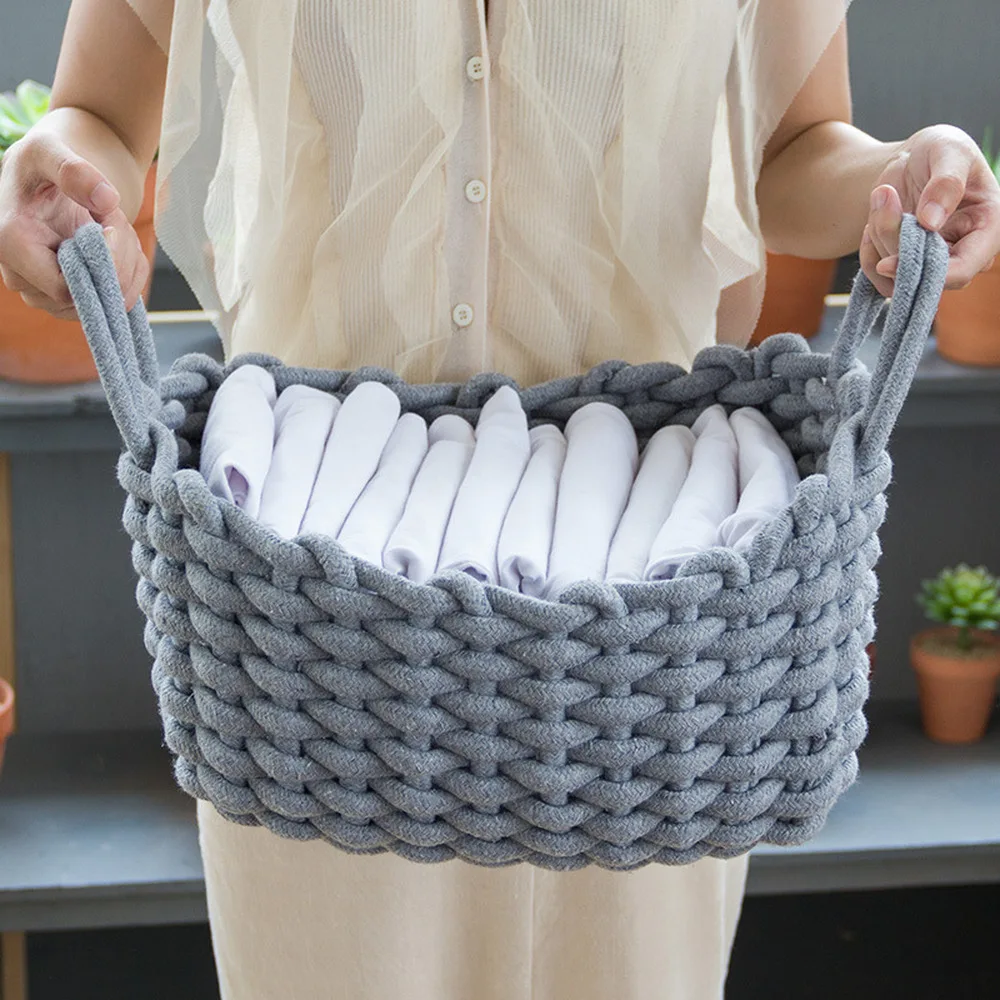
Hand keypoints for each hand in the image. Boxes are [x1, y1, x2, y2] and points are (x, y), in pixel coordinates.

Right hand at [0, 130, 147, 317]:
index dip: (100, 266)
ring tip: (113, 225)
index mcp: (11, 245)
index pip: (64, 289)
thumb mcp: (50, 150)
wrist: (50, 178)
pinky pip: (114, 300)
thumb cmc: (43, 163)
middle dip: (118, 260)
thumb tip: (106, 199)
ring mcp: (45, 294)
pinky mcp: (70, 298)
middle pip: (89, 297)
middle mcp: (22, 278)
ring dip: (126, 265)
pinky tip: (121, 243)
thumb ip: (73, 171)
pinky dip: (130, 273)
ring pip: (106, 302)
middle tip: (115, 219)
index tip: (110, 225)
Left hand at [861, 124, 999, 295]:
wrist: (909, 161)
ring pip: (898, 276)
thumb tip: (931, 221)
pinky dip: (868, 253)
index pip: (965, 268)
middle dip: (894, 242)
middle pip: (925, 275)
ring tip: (884, 197)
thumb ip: (947, 182)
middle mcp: (962, 251)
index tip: (889, 262)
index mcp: (987, 227)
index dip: (931, 273)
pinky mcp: (906, 267)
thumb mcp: (950, 150)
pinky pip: (880, 279)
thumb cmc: (939, 152)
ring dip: (880, 237)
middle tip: (884, 198)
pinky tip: (871, 224)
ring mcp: (933, 262)